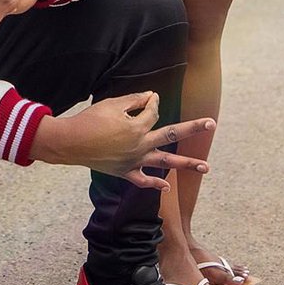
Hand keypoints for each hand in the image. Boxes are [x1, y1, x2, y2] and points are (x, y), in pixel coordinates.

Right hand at [29, 91, 215, 191]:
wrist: (71, 143)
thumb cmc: (90, 120)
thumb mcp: (112, 104)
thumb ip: (134, 100)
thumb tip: (152, 96)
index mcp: (138, 127)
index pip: (153, 111)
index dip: (151, 102)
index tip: (147, 98)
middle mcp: (141, 146)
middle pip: (172, 134)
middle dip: (193, 128)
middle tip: (212, 123)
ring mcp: (134, 161)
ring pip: (165, 163)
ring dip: (187, 164)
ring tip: (206, 167)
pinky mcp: (125, 172)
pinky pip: (142, 180)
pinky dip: (154, 184)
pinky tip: (166, 188)